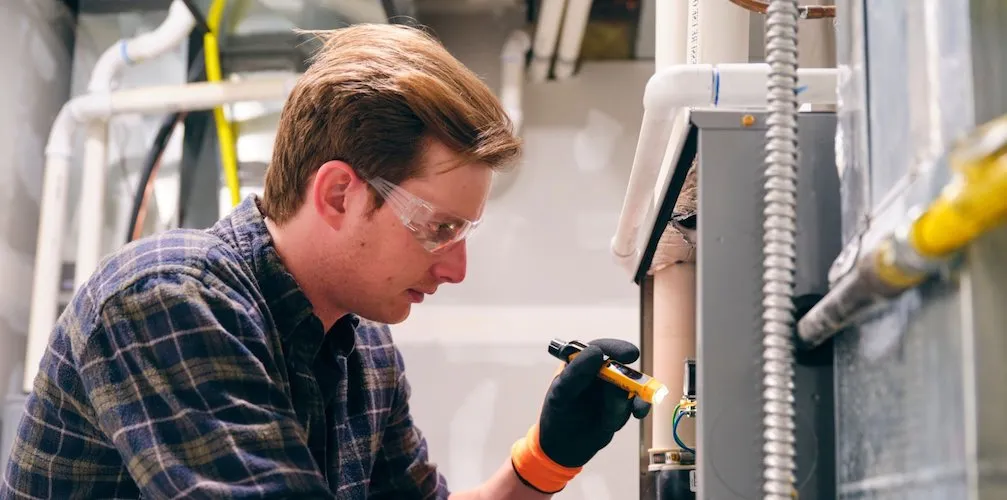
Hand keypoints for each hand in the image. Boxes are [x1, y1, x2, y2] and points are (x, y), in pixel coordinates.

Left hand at [537, 338, 650, 467]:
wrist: (565, 447)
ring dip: (623, 404)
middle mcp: (600, 372)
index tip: (630, 354)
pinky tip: (638, 413)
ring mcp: (613, 388)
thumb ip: (577, 372)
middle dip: (628, 379)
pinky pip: (637, 401)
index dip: (616, 348)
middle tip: (630, 388)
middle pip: (622, 366)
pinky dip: (640, 406)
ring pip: (631, 387)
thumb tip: (597, 352)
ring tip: (607, 422)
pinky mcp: (623, 405)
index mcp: (581, 363)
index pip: (600, 348)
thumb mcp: (561, 394)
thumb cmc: (558, 415)